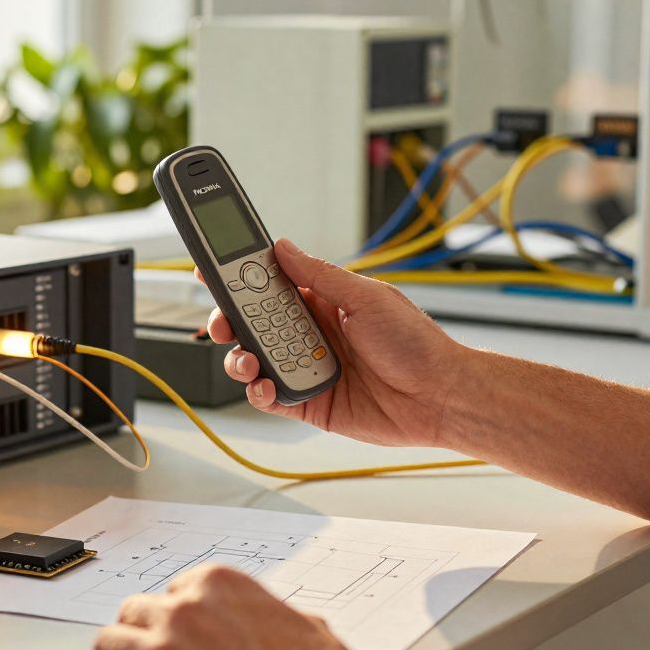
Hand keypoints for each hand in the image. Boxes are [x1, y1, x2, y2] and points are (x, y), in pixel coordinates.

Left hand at [91, 565, 406, 649]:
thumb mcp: (301, 624)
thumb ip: (268, 614)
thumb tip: (272, 625)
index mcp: (216, 584)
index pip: (172, 589)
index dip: (178, 615)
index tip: (184, 634)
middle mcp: (182, 611)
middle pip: (132, 612)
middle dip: (142, 633)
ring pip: (109, 644)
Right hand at [202, 238, 469, 446]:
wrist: (440, 396)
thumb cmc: (416, 343)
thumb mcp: (367, 297)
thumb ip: (320, 276)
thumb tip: (283, 247)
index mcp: (322, 301)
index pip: (269, 284)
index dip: (238, 277)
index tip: (210, 268)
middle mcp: (310, 333)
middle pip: (252, 323)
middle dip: (229, 320)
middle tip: (221, 322)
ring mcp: (306, 368)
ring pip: (255, 360)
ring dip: (241, 357)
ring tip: (248, 359)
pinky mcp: (309, 402)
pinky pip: (270, 398)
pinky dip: (259, 392)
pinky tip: (264, 386)